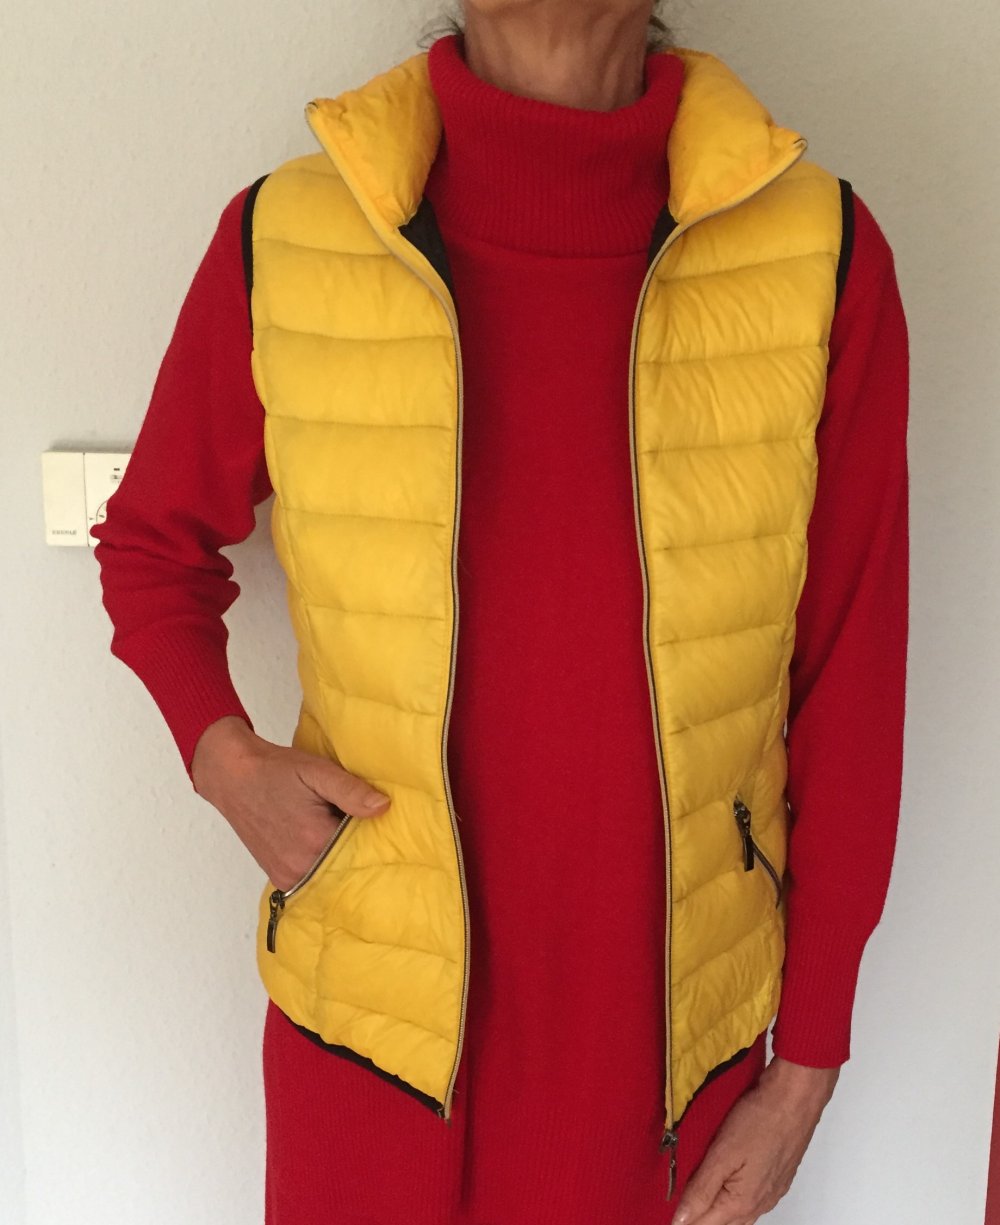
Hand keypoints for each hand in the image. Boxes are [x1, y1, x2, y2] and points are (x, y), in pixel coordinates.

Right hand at [190, 715, 390, 890]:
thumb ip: (350, 791)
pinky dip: (321, 862)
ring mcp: (288, 877)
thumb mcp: (317, 771)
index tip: (374, 819)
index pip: (364, 848)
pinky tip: (319, 840)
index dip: (372, 833)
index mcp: (315, 841)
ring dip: (338, 855)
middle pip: (348, 864)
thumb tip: (383, 807)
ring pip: (331, 873)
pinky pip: (313, 878)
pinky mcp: (280, 878)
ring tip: (333, 827)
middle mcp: (301, 867)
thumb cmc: (276, 771)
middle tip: (352, 820)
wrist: (234, 777)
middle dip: (356, 846)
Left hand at [672, 1055, 840, 1224]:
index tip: (667, 1208)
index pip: (703, 1223)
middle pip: (721, 1222)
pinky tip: (725, 1183)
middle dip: (699, 1215)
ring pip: (738, 1213)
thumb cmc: (759, 1120)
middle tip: (678, 1199)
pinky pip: (751, 1199)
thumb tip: (681, 1220)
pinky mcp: (778, 1179)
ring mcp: (771, 1193)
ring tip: (696, 1191)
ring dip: (716, 1207)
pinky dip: (733, 1197)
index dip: (683, 1218)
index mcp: (742, 1204)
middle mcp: (759, 1205)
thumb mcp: (722, 1153)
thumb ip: (701, 1189)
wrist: (795, 1099)